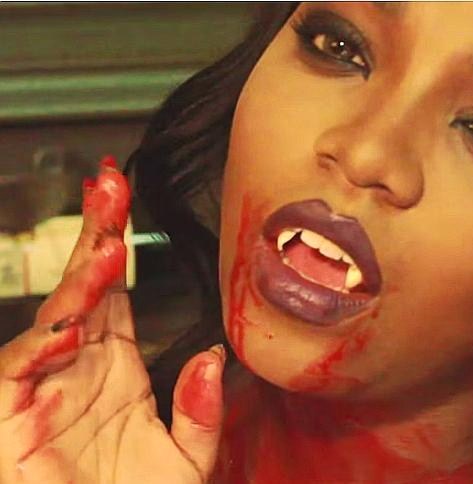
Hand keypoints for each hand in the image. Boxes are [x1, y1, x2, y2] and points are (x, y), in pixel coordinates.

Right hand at [0, 157, 224, 483]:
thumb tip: (211, 361)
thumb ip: (202, 413)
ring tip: (107, 249)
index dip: (117, 246)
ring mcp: (45, 389)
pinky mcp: (11, 419)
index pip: (114, 293)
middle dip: (96, 233)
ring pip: (55, 318)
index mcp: (116, 368)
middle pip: (84, 287)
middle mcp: (79, 368)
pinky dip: (44, 345)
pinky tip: (75, 325)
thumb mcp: (186, 461)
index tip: (122, 199)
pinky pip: (20, 370)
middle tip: (108, 183)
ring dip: (80, 282)